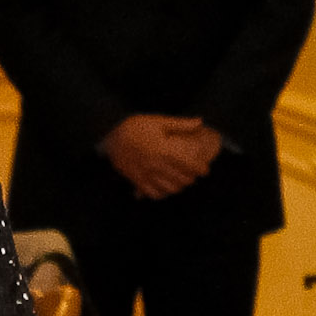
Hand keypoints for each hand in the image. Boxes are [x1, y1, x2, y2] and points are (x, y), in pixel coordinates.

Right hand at [102, 115, 220, 199]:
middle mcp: (156, 165)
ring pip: (170, 188)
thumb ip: (180, 124)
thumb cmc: (136, 126)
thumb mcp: (158, 121)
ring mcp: (146, 175)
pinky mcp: (137, 180)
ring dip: (179, 186)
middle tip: (194, 175)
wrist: (110, 135)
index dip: (201, 169)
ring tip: (182, 181)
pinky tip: (166, 189)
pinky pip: (153, 193)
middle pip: (182, 179)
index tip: (205, 170)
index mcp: (164, 150)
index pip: (189, 165)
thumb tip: (200, 122)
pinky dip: (163, 193)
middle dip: (191, 178)